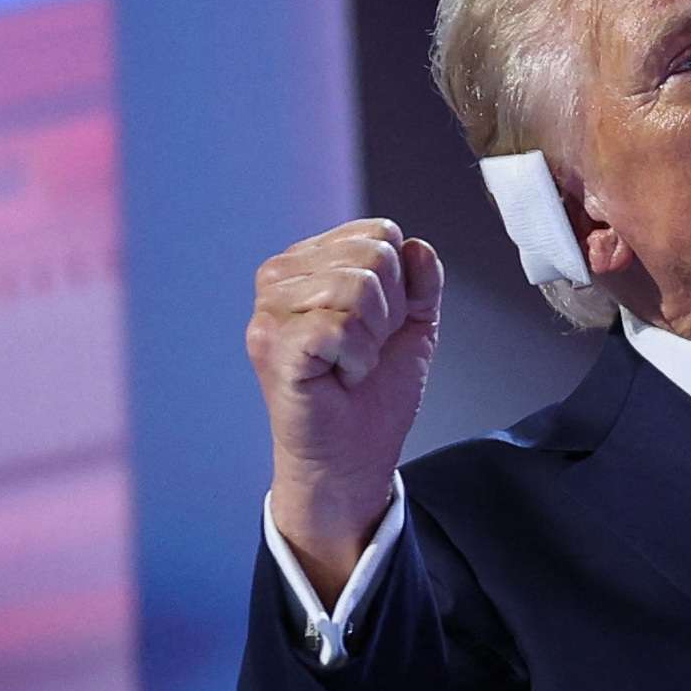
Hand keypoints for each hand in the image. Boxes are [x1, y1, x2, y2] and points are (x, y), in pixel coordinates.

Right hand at [246, 218, 441, 576]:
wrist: (352, 458)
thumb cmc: (372, 395)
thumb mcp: (412, 326)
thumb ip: (421, 282)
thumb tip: (418, 247)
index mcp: (307, 263)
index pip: (379, 233)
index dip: (401, 285)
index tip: (378, 328)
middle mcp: (279, 277)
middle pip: (374, 255)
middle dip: (389, 311)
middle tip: (363, 350)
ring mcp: (269, 310)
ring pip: (361, 287)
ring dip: (373, 338)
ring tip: (350, 365)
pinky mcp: (274, 344)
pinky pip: (344, 325)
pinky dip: (358, 358)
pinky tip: (340, 376)